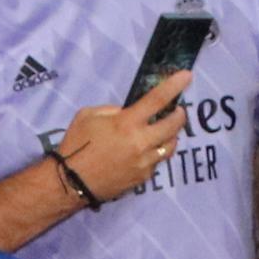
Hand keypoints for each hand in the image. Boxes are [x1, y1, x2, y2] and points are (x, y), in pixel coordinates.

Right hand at [57, 73, 193, 203]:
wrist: (71, 182)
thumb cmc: (76, 145)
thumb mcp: (88, 116)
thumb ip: (112, 110)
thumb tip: (127, 112)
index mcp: (127, 123)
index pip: (157, 100)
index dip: (175, 85)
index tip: (187, 76)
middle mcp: (141, 142)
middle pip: (173, 125)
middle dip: (180, 115)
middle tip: (178, 110)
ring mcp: (144, 162)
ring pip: (170, 146)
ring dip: (171, 135)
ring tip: (164, 131)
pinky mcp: (143, 177)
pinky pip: (157, 161)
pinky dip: (156, 153)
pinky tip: (146, 151)